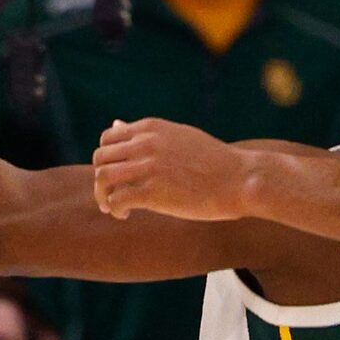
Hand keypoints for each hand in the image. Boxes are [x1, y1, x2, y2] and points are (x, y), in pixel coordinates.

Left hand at [92, 119, 254, 220]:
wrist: (238, 178)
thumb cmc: (212, 160)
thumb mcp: (177, 136)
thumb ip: (146, 134)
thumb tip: (117, 125)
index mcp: (152, 128)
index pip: (108, 138)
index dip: (107, 159)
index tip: (116, 176)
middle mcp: (146, 143)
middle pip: (101, 158)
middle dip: (101, 179)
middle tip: (110, 196)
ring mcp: (150, 166)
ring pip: (103, 178)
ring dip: (103, 195)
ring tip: (114, 208)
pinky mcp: (154, 192)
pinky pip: (118, 199)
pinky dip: (115, 209)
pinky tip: (125, 215)